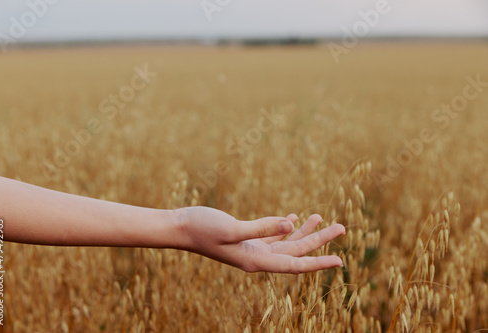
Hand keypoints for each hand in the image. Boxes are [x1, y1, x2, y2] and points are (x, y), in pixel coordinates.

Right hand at [175, 206, 344, 272]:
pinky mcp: (246, 240)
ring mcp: (252, 249)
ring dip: (304, 231)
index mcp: (256, 260)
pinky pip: (272, 236)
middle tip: (342, 227)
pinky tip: (294, 219)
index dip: (318, 262)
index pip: (295, 265)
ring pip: (286, 243)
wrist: (180, 228)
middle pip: (296, 252)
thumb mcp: (232, 228)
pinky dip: (284, 228)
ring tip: (321, 217)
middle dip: (319, 240)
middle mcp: (257, 258)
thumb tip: (291, 224)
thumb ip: (262, 227)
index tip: (340, 260)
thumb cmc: (202, 228)